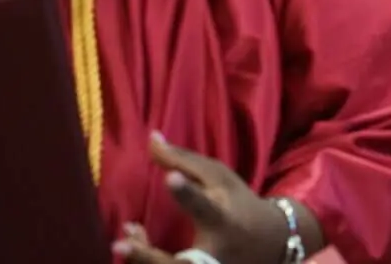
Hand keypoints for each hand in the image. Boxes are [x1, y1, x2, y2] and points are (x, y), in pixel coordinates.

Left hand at [113, 134, 296, 263]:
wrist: (271, 242)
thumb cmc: (239, 203)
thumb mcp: (220, 177)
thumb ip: (183, 161)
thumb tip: (151, 139)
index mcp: (223, 218)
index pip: (204, 206)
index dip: (186, 194)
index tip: (170, 178)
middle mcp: (212, 253)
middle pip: (181, 263)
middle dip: (148, 257)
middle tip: (119, 243)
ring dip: (141, 260)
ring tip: (121, 242)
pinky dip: (144, 262)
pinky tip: (130, 244)